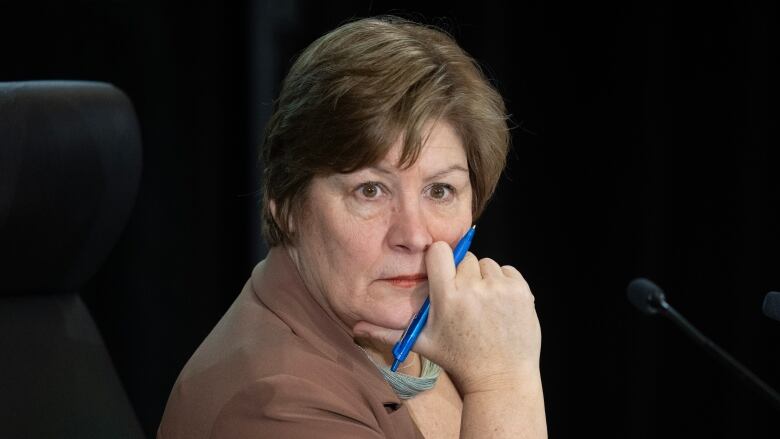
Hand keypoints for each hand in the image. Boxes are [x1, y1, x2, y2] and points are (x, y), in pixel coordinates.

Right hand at [353, 241, 541, 394]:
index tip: (441, 270)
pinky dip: (503, 283)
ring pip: (487, 264)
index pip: (439, 251)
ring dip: (483, 278)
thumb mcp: (422, 344)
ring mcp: (500, 290)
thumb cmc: (458, 360)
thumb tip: (354, 326)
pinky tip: (497, 306)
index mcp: (447, 297)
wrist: (501, 377)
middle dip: (462, 273)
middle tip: (463, 298)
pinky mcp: (522, 292)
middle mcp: (474, 289)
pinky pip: (507, 271)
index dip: (439, 258)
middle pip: (464, 257)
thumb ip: (388, 331)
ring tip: (481, 304)